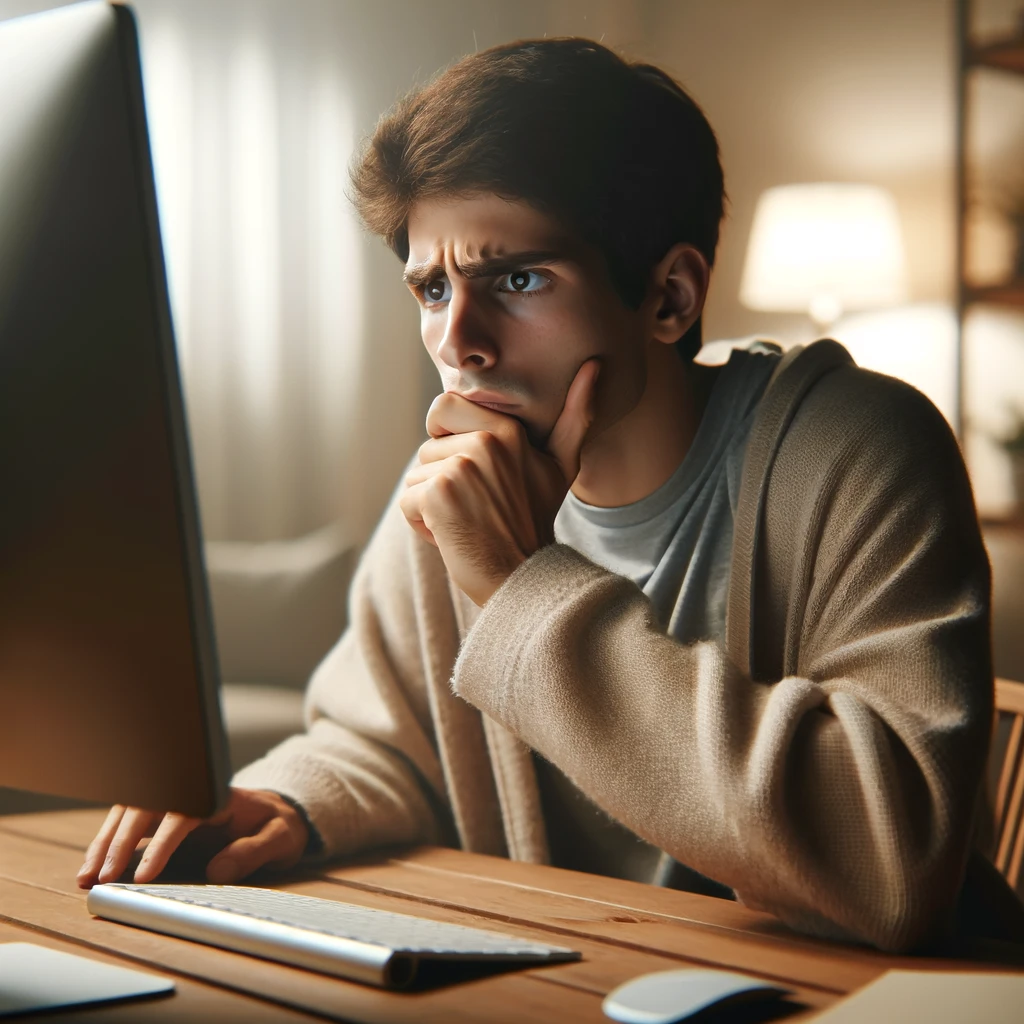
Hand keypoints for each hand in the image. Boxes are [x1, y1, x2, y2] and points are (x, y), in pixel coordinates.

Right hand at [76, 788, 308, 888]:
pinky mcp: (164, 815)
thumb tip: (217, 871)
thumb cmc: (279, 824)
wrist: (279, 811)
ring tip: (86, 877)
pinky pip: (130, 823)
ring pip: (130, 813)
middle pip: (147, 808)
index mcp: (220, 796)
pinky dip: (109, 843)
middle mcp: (191, 793)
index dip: (162, 844)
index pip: (183, 814)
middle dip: (120, 843)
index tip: (144, 874)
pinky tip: (93, 867)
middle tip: (101, 877)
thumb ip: (253, 851)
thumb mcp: (280, 838)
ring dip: (106, 842)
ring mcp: (175, 802)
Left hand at [400, 359, 599, 605]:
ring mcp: (461, 468)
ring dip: (431, 505)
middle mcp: (486, 443)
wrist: (524, 578)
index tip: (474, 473)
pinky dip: (422, 525)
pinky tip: (453, 536)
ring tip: (467, 522)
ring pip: (416, 477)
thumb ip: (575, 417)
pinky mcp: (438, 495)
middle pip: (428, 447)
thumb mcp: (561, 465)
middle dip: (439, 479)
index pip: (443, 407)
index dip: (448, 441)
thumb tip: (595, 366)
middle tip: (474, 505)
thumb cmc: (535, 520)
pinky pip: (408, 501)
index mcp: (509, 429)